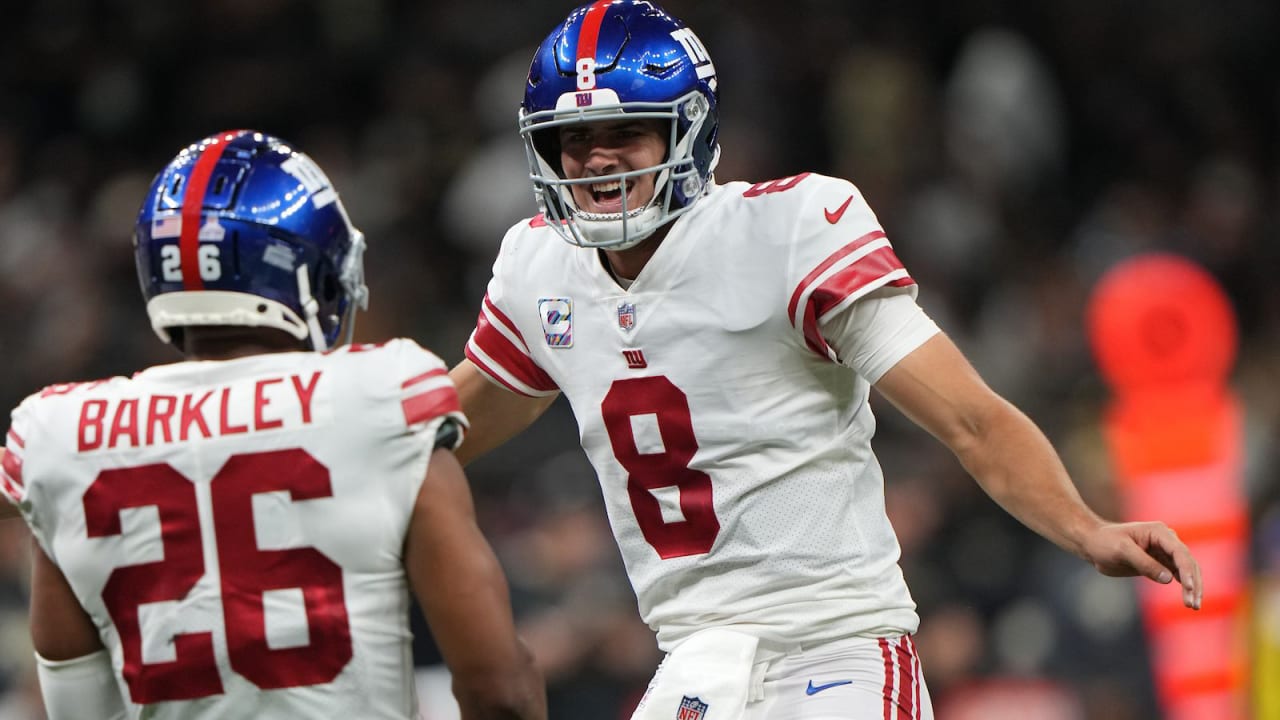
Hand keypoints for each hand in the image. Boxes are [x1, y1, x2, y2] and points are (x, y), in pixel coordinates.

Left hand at [1082, 521, 1201, 608]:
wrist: (1093, 544)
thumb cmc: (1105, 542)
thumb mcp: (1122, 551)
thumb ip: (1144, 563)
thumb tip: (1168, 579)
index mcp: (1158, 532)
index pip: (1179, 552)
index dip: (1187, 570)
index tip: (1188, 587)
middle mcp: (1166, 540)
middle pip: (1188, 562)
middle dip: (1193, 583)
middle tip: (1193, 604)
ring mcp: (1164, 551)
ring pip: (1186, 570)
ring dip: (1191, 587)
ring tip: (1193, 606)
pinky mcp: (1160, 562)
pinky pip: (1177, 574)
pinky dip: (1184, 586)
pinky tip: (1188, 599)